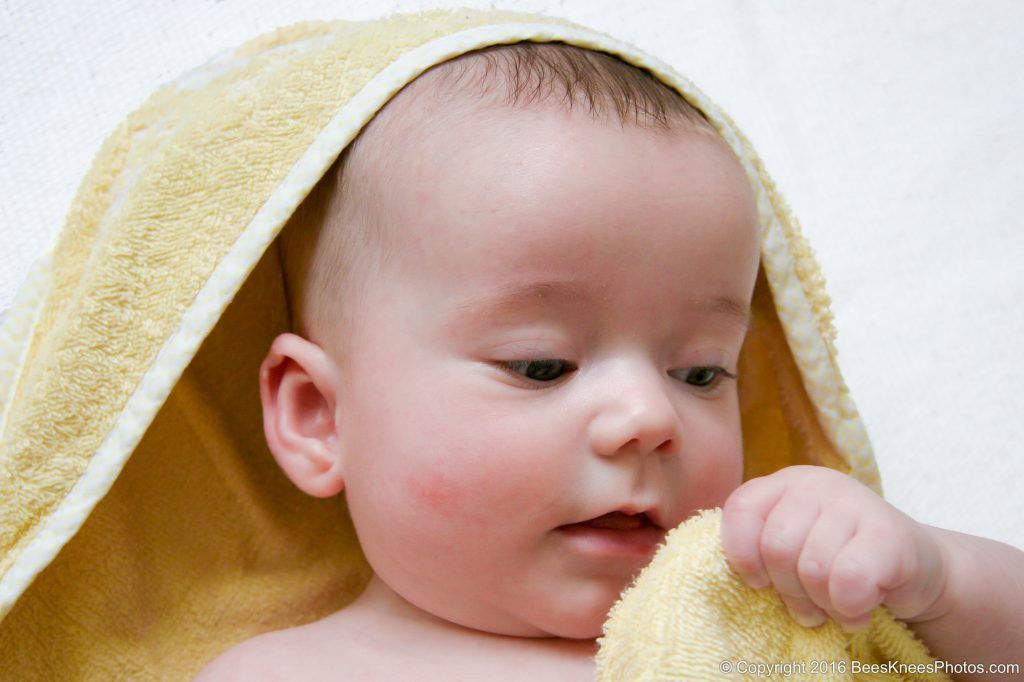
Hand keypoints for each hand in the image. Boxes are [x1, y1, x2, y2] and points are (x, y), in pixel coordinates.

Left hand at [720, 465, 949, 631]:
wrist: (915, 567)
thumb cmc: (838, 561)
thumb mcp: (792, 547)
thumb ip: (758, 548)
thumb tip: (725, 576)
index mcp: (783, 484)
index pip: (740, 510)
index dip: (744, 556)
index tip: (761, 582)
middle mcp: (816, 483)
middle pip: (776, 548)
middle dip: (790, 591)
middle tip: (810, 605)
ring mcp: (855, 502)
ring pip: (813, 570)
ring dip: (824, 604)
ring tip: (838, 605)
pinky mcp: (890, 533)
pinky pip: (848, 582)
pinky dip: (850, 608)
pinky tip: (861, 608)